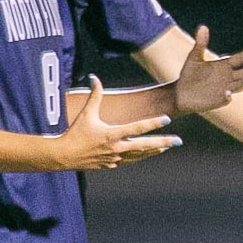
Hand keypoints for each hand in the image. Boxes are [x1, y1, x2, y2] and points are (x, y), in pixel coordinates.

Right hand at [61, 77, 179, 169]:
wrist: (63, 156)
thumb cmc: (75, 133)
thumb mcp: (86, 113)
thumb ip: (94, 95)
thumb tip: (94, 77)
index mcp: (111, 134)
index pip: (137, 127)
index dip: (153, 123)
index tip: (167, 119)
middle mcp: (116, 148)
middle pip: (144, 145)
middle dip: (163, 142)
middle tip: (178, 141)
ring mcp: (115, 159)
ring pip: (139, 155)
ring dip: (153, 150)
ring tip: (166, 146)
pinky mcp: (111, 165)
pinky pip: (129, 160)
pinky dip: (139, 156)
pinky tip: (147, 153)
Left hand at [174, 25, 242, 114]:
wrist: (182, 94)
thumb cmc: (189, 75)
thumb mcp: (194, 58)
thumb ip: (200, 44)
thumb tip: (202, 27)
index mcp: (224, 66)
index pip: (240, 58)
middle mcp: (228, 77)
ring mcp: (225, 89)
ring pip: (240, 84)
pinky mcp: (220, 100)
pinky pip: (227, 97)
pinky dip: (228, 95)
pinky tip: (228, 93)